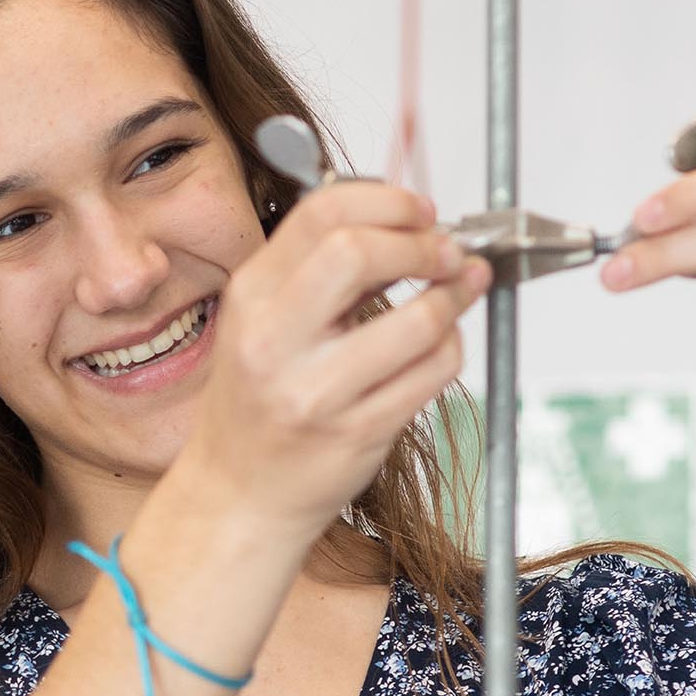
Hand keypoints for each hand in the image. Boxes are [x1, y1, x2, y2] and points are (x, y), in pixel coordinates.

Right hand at [180, 178, 489, 539]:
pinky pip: (432, 372)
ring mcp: (313, 391)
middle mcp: (272, 340)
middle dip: (423, 244)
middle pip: (358, 252)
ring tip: (455, 295)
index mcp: (250, 297)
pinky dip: (451, 347)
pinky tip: (439, 346)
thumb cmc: (259, 403)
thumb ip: (323, 272)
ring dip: (453, 299)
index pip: (321, 213)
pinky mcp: (355, 433)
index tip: (423, 213)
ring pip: (416, 320)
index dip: (389, 201)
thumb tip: (410, 225)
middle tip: (447, 253)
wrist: (239, 494)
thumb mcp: (267, 322)